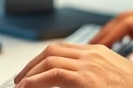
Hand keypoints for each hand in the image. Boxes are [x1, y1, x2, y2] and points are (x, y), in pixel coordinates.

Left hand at [13, 43, 132, 87]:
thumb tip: (71, 82)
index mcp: (98, 52)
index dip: (43, 59)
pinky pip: (52, 75)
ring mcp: (89, 65)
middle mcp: (92, 54)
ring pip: (49, 60)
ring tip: (21, 85)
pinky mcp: (85, 79)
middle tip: (22, 78)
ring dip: (30, 73)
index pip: (62, 49)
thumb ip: (92, 75)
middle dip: (32, 64)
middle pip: (52, 51)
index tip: (33, 71)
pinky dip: (35, 81)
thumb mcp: (110, 77)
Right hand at [90, 6, 132, 65]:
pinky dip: (121, 38)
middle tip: (89, 47)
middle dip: (104, 33)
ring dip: (111, 35)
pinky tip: (115, 47)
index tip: (95, 45)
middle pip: (122, 21)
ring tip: (97, 49)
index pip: (126, 23)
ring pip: (126, 25)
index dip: (108, 34)